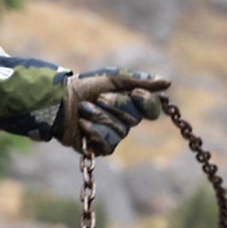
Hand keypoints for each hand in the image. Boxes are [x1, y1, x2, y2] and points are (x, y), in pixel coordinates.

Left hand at [56, 67, 170, 154]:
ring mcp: (114, 136)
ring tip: (84, 109)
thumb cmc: (84, 87)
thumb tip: (167, 83)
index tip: (135, 92)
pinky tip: (82, 125)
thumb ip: (138, 80)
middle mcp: (124, 121)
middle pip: (134, 119)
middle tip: (98, 98)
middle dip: (115, 106)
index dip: (146, 102)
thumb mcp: (112, 79)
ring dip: (99, 117)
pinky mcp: (101, 148)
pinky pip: (108, 144)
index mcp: (130, 103)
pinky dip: (93, 131)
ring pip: (120, 132)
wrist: (58, 101)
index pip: (151, 109)